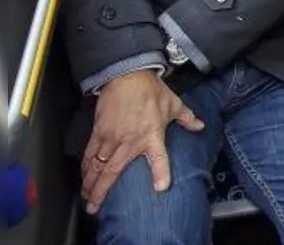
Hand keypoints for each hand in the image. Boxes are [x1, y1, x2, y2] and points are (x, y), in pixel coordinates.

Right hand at [81, 70, 204, 215]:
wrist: (127, 75)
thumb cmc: (151, 91)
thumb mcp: (173, 104)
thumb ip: (187, 118)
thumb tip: (201, 126)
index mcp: (151, 135)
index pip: (159, 157)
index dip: (161, 172)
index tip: (161, 188)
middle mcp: (129, 141)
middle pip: (113, 171)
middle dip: (101, 192)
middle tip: (94, 208)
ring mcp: (111, 138)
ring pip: (97, 166)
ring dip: (90, 183)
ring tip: (86, 198)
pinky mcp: (98, 131)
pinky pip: (89, 153)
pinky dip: (85, 167)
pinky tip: (83, 176)